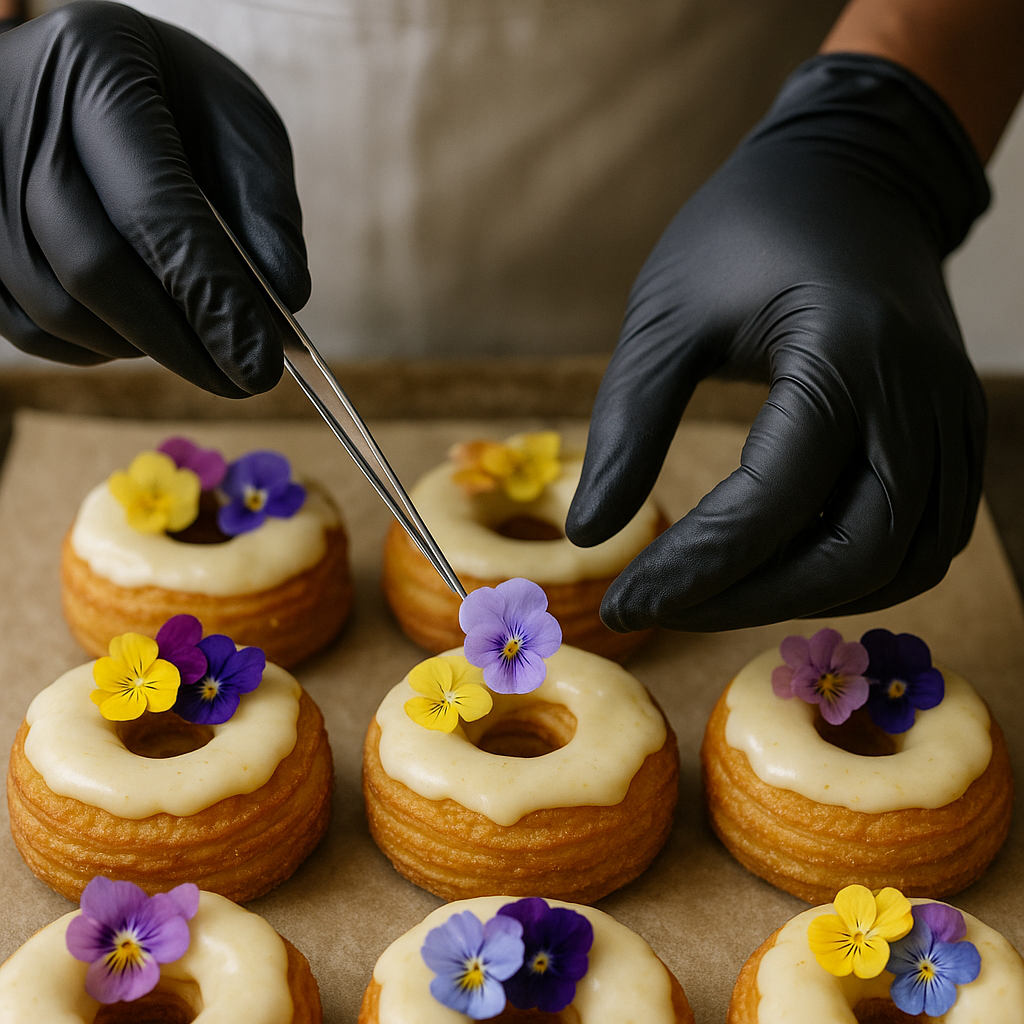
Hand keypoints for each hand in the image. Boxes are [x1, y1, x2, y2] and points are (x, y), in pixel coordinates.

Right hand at [0, 1, 308, 395]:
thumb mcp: (239, 124)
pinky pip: (27, 327)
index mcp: (95, 69)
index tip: (262, 360)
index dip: (210, 297)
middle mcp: (12, 118)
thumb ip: (266, 208)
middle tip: (244, 379)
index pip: (152, 210)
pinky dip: (96, 349)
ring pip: (55, 308)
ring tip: (200, 345)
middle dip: (179, 342)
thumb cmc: (175, 99)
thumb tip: (283, 303)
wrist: (85, 72)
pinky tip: (143, 335)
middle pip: (91, 267)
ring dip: (141, 347)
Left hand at [566, 54, 989, 631]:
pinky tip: (780, 559)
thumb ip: (629, 425)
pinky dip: (851, 567)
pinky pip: (922, 535)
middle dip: (753, 599)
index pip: (772, 505)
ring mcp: (953, 419)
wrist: (854, 174)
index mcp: (847, 357)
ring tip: (715, 589)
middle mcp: (920, 400)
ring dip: (806, 594)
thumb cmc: (746, 230)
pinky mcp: (955, 431)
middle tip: (666, 604)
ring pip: (901, 561)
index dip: (694, 570)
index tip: (624, 602)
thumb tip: (587, 534)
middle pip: (857, 555)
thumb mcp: (668, 313)